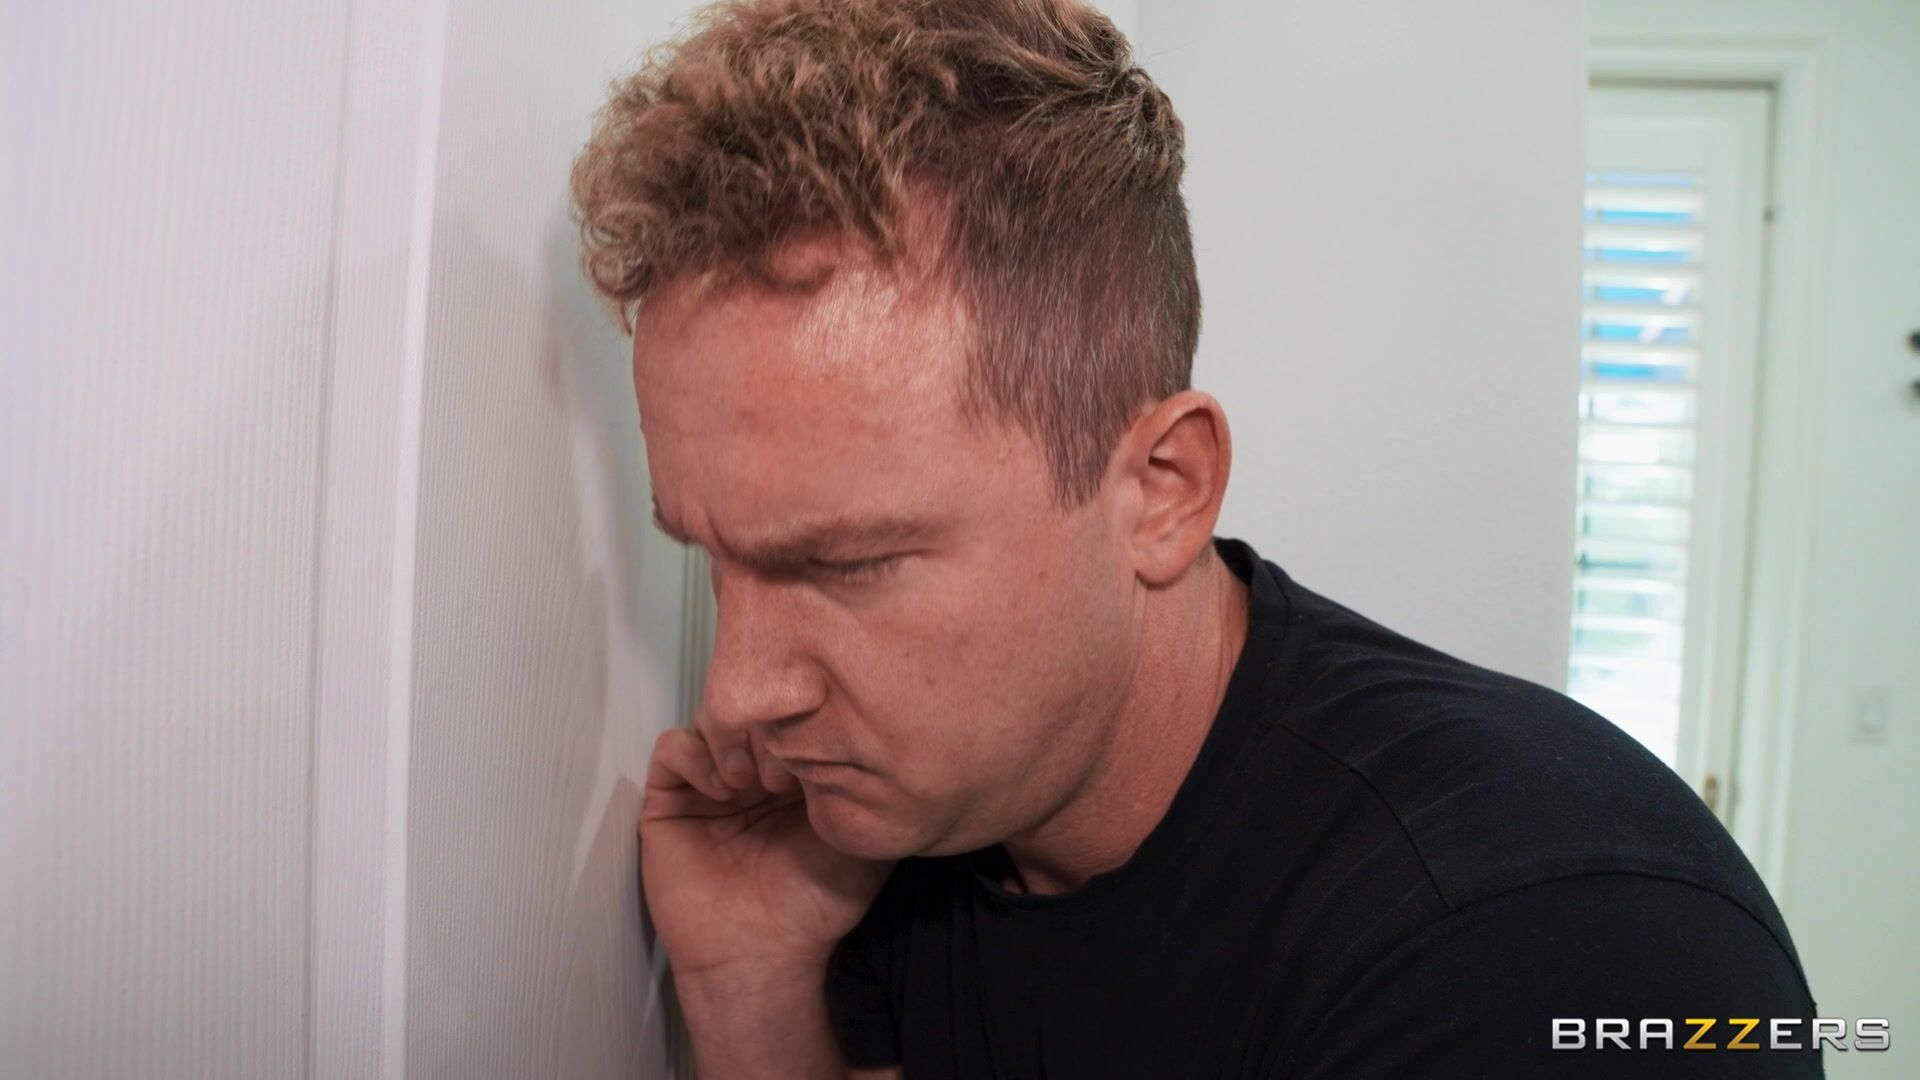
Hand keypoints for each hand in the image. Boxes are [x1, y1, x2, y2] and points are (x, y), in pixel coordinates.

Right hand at [639, 720, 894, 979]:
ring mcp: (710, 784)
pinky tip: (724, 790)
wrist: (764, 951)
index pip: (792, 713)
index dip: (803, 718)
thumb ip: (874, 788)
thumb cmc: (816, 904)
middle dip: (767, 726)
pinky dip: (695, 756)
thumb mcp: (865, 837)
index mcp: (795, 773)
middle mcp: (752, 771)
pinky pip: (672, 748)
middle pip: (750, 709)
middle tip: (784, 768)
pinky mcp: (671, 802)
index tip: (819, 747)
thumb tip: (881, 739)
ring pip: (711, 718)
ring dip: (732, 738)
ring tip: (754, 781)